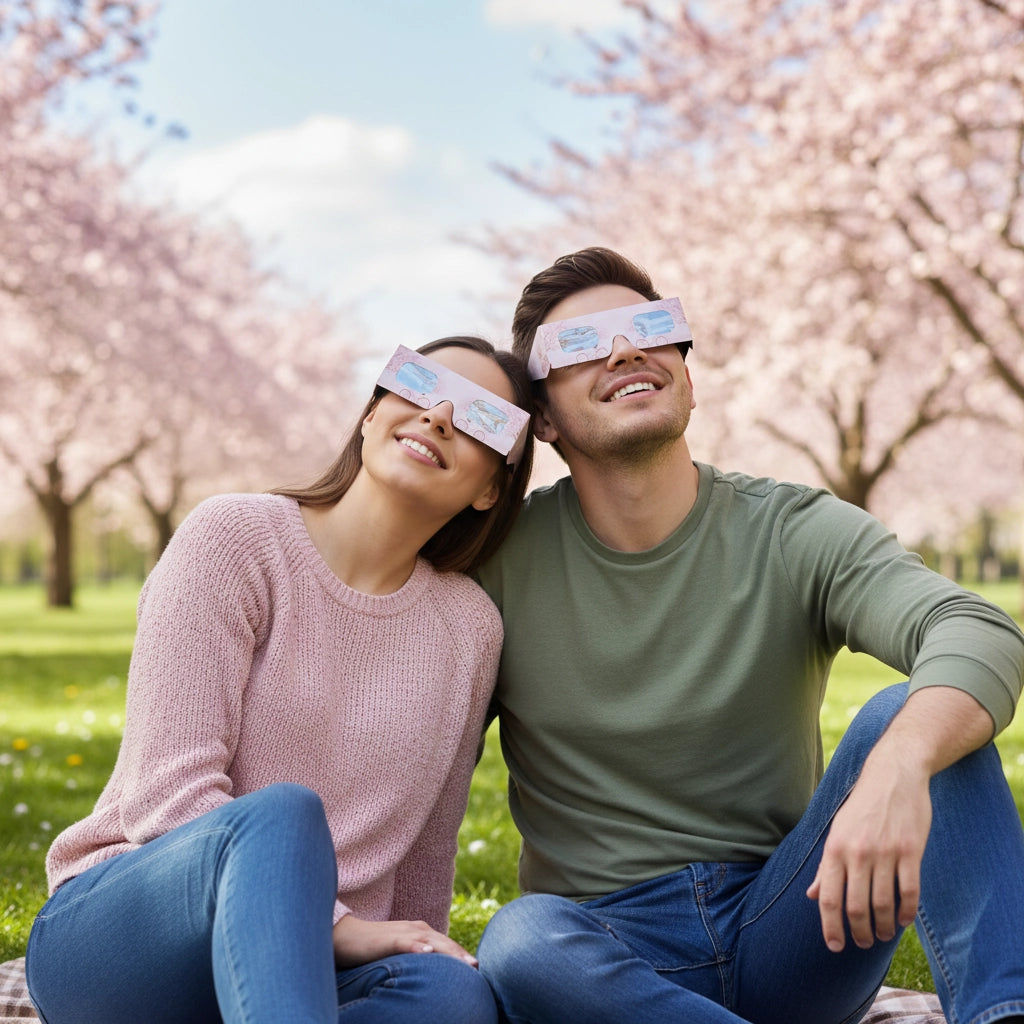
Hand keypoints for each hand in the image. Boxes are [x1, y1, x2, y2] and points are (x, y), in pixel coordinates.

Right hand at [332, 914, 478, 968]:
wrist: (344, 935)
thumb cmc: (373, 947)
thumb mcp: (400, 954)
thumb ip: (417, 959)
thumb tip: (433, 977)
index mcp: (420, 932)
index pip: (447, 945)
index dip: (462, 956)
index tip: (478, 970)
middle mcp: (416, 929)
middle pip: (444, 943)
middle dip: (462, 954)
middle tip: (478, 968)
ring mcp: (402, 932)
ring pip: (431, 941)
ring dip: (449, 951)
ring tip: (466, 963)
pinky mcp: (387, 939)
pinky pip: (405, 942)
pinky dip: (418, 946)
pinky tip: (429, 952)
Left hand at [806, 755, 930, 952]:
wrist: (893, 775)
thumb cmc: (862, 806)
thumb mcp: (837, 831)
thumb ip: (826, 866)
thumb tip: (813, 895)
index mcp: (835, 848)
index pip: (829, 898)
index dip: (830, 927)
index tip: (835, 946)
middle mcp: (857, 853)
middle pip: (856, 907)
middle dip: (860, 933)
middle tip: (864, 943)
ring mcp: (885, 853)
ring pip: (884, 904)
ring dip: (884, 927)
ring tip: (884, 935)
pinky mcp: (910, 851)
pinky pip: (909, 892)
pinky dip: (907, 912)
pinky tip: (904, 921)